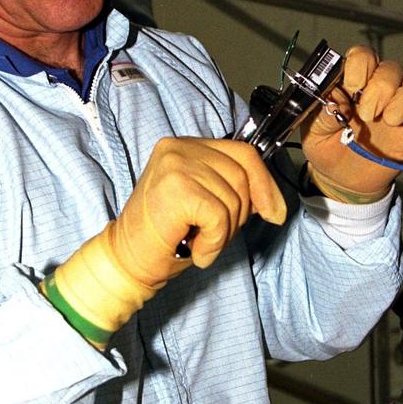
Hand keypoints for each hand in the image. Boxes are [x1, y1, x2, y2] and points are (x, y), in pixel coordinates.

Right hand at [112, 136, 286, 280]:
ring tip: (198, 241)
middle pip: (242, 175)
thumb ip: (231, 188)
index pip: (243, 153)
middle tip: (213, 234)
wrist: (128, 259)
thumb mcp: (204, 201)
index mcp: (187, 145)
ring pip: (233, 198)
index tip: (273, 212)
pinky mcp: (176, 188)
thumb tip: (272, 200)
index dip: (265, 184)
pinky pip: (219, 217)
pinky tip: (196, 250)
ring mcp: (176, 164)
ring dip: (224, 232)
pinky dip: (214, 242)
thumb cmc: (167, 235)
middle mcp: (179, 147)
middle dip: (240, 214)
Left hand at [301, 45, 402, 200]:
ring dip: (402, 102)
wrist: (340, 180)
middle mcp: (377, 91)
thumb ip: (321, 113)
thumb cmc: (326, 148)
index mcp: (350, 84)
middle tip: (366, 114)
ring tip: (388, 121)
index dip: (360, 65)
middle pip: (390, 70)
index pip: (362, 57)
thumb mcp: (312, 131)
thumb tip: (335, 101)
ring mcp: (397, 110)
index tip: (353, 86)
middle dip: (380, 89)